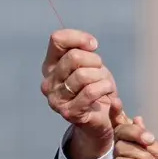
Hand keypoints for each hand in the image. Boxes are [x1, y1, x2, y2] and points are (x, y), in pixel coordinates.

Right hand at [41, 29, 122, 158]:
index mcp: (50, 66)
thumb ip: (83, 49)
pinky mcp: (69, 112)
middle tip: (100, 71)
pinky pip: (90, 92)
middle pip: (73, 57)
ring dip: (101, 77)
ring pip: (83, 75)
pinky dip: (105, 88)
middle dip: (95, 61)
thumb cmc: (94, 88)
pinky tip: (109, 92)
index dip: (79, 38)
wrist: (100, 120)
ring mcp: (56, 99)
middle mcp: (48, 82)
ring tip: (105, 84)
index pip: (57, 40)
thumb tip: (90, 44)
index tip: (93, 45)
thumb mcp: (89, 63)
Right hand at [112, 118, 157, 158]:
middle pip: (119, 135)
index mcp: (144, 146)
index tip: (115, 103)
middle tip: (149, 140)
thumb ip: (152, 142)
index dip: (118, 115)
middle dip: (132, 133)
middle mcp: (133, 155)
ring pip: (120, 150)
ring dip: (139, 155)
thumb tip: (136, 119)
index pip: (126, 128)